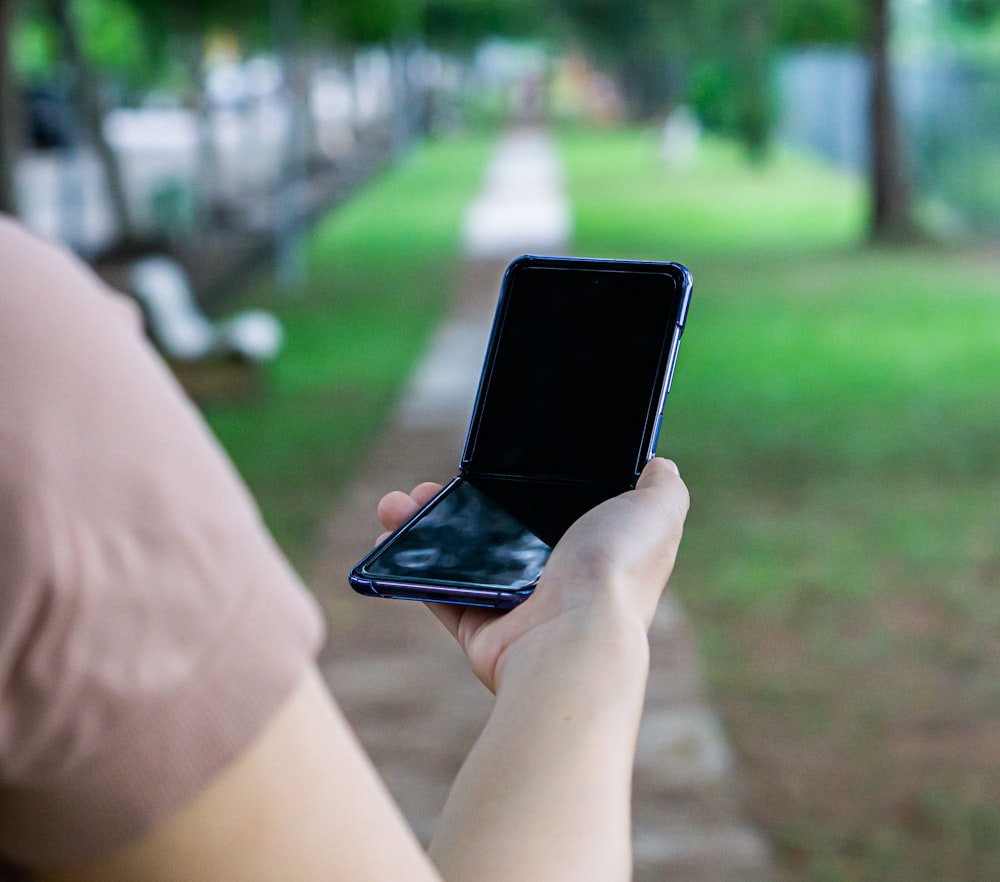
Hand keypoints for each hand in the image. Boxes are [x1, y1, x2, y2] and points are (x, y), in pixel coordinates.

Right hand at [376, 458, 688, 693]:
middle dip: (463, 501)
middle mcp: (557, 577)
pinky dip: (412, 569)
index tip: (492, 458)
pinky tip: (392, 536)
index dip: (522, 480)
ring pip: (463, 557)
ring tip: (397, 503)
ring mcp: (518, 606)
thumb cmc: (615, 571)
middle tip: (436, 481)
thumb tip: (658, 462)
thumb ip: (662, 486)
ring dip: (426, 527)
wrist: (571, 639)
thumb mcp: (656, 511)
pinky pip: (440, 593)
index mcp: (595, 547)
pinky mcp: (483, 629)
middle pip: (500, 528)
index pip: (553, 505)